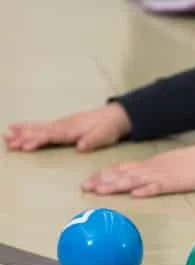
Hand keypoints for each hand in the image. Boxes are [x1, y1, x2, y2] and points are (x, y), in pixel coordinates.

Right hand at [4, 103, 131, 152]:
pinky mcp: (60, 126)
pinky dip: (27, 127)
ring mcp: (60, 124)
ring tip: (5, 137)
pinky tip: (16, 128)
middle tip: (7, 143)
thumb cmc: (109, 128)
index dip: (37, 141)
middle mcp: (62, 126)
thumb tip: (81, 147)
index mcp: (71, 130)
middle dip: (23, 137)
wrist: (114, 117)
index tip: (24, 146)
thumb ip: (92, 141)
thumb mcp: (104, 136)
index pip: (50, 136)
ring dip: (21, 132)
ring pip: (37, 128)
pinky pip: (39, 126)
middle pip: (39, 131)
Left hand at [81, 142, 194, 197]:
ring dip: (116, 185)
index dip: (103, 175)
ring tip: (101, 191)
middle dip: (102, 181)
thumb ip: (151, 174)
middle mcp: (151, 169)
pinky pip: (159, 187)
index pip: (122, 169)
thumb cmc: (191, 164)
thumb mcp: (166, 166)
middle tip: (85, 188)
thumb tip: (135, 185)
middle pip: (123, 174)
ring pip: (135, 180)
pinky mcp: (175, 183)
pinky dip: (146, 191)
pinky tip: (135, 195)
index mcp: (149, 165)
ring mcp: (162, 175)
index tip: (87, 182)